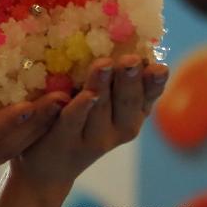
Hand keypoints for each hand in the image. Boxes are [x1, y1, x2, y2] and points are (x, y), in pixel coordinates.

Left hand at [9, 54, 168, 192]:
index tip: (159, 67)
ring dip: (102, 85)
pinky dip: (80, 107)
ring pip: (101, 109)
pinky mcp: (66, 141)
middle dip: (129, 79)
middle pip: (127, 102)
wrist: (47, 167)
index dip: (154, 84)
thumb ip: (110, 80)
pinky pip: (74, 121)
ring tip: (104, 63)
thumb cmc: (77, 123)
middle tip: (131, 59)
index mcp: (130, 115)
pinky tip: (85, 95)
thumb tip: (115, 39)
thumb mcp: (101, 104)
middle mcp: (118, 129)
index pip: (148, 97)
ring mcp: (94, 138)